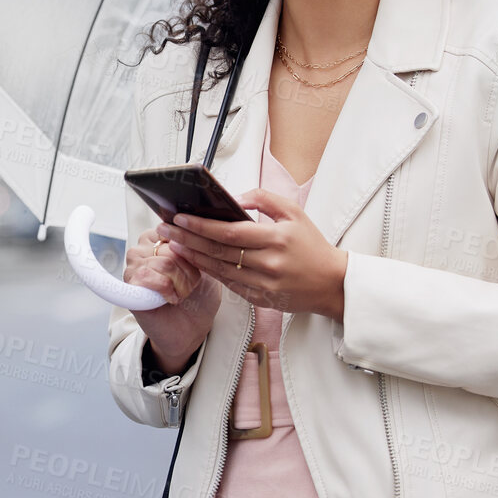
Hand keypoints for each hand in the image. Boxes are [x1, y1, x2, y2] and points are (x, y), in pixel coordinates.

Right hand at [124, 224, 221, 370]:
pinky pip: (147, 276)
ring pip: (164, 262)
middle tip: (189, 287)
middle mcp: (142, 250)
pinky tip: (171, 299)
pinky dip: (167, 290)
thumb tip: (185, 231)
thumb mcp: (205, 265)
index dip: (191, 250)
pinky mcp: (128, 287)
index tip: (196, 268)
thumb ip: (195, 244)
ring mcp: (133, 268)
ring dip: (181, 283)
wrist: (191, 329)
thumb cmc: (198, 297)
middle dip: (188, 271)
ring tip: (181, 294)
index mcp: (158, 239)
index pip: (174, 229)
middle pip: (172, 246)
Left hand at [159, 188, 347, 319]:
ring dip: (193, 256)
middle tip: (166, 229)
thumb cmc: (312, 245)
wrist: (331, 283)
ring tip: (174, 243)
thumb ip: (264, 200)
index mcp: (276, 239)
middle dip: (188, 239)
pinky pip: (229, 284)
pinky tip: (195, 260)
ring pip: (219, 270)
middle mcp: (268, 264)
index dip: (201, 226)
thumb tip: (234, 197)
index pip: (230, 233)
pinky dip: (210, 272)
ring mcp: (264, 285)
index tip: (180, 217)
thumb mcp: (294, 213)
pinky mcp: (261, 300)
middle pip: (218, 252)